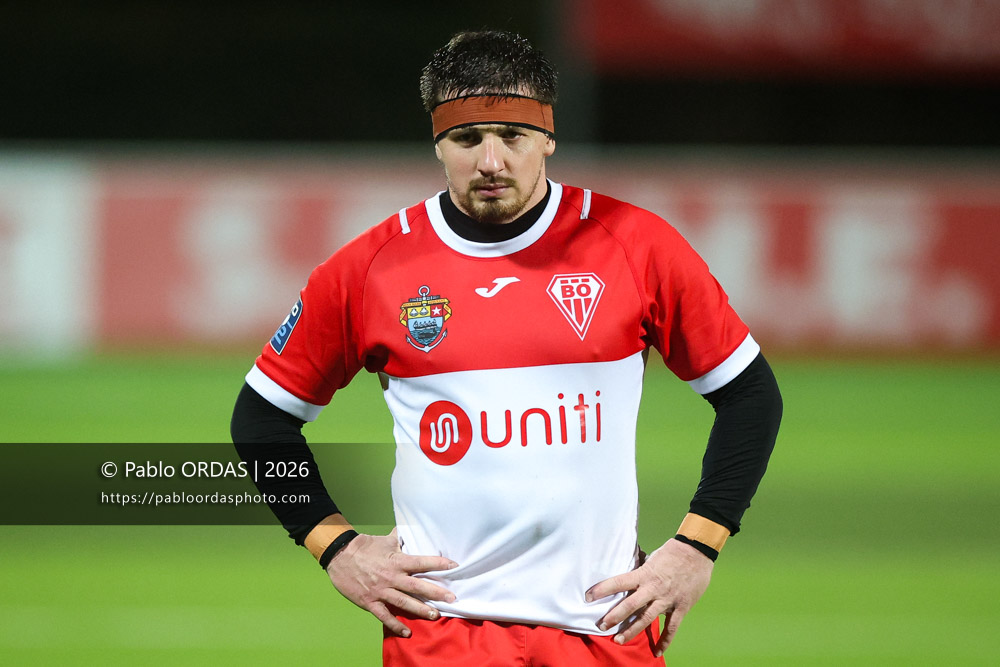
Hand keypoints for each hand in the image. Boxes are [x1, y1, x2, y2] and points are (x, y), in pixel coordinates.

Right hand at [326, 528, 457, 636]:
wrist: (339, 556)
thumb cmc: (363, 547)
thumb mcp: (384, 540)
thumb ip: (401, 538)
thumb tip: (413, 529)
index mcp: (396, 560)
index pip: (422, 562)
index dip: (439, 564)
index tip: (454, 566)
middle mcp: (391, 577)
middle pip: (417, 586)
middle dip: (436, 592)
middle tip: (452, 597)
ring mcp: (381, 591)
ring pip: (404, 602)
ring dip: (421, 609)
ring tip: (436, 615)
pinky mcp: (370, 602)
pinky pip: (385, 616)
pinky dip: (395, 625)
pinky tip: (406, 632)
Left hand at [586, 538, 712, 656]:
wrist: (697, 552)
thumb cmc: (673, 552)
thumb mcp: (652, 558)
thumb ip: (640, 569)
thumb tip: (627, 570)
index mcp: (644, 574)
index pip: (618, 582)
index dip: (602, 589)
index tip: (588, 596)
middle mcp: (653, 588)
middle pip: (630, 605)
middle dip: (614, 617)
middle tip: (601, 626)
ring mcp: (667, 599)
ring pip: (646, 618)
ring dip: (632, 630)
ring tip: (618, 640)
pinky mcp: (681, 607)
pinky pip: (672, 628)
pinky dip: (665, 641)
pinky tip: (657, 651)